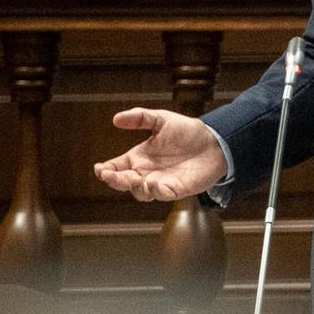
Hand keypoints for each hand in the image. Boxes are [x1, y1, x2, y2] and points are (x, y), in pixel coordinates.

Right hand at [93, 108, 226, 201]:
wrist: (214, 141)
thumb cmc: (186, 131)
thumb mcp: (161, 120)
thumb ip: (140, 118)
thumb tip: (116, 119)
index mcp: (139, 158)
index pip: (116, 167)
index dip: (105, 170)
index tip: (99, 168)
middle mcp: (147, 172)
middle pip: (123, 183)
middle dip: (114, 181)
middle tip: (110, 175)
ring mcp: (161, 182)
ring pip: (140, 193)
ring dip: (133, 188)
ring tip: (134, 177)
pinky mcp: (176, 189)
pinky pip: (161, 195)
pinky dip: (154, 192)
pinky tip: (152, 183)